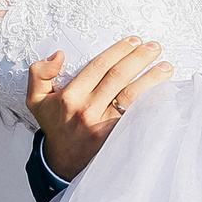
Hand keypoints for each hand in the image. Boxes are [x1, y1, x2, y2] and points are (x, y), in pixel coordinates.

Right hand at [26, 38, 172, 182]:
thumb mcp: (35, 99)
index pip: (98, 67)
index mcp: (70, 97)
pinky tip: (163, 93)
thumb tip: (59, 55)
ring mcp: (103, 126)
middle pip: (118, 77)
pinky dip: (151, 103)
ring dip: (151, 79)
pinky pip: (136, 116)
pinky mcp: (115, 137)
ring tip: (166, 66)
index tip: (134, 40)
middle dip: (139, 59)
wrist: (62, 160)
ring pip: (131, 96)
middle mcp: (87, 110)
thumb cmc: (55, 124)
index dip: (118, 51)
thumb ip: (40, 73)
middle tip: (154, 47)